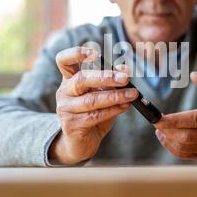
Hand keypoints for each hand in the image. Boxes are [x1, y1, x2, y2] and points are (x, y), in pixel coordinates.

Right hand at [48, 47, 138, 164]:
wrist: (80, 143)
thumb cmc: (92, 114)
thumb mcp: (102, 94)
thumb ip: (111, 82)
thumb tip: (125, 68)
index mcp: (69, 80)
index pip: (64, 61)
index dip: (75, 54)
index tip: (94, 53)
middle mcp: (64, 92)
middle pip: (81, 79)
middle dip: (106, 77)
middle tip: (125, 78)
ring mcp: (65, 109)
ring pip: (91, 100)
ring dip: (115, 96)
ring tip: (132, 94)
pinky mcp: (71, 125)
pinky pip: (95, 116)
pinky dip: (113, 110)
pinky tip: (124, 107)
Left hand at [154, 70, 196, 159]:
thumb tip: (194, 75)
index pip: (195, 120)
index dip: (176, 120)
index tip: (160, 118)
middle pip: (187, 136)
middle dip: (168, 130)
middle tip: (156, 121)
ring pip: (184, 147)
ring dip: (168, 138)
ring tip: (159, 127)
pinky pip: (184, 155)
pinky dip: (171, 147)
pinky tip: (163, 136)